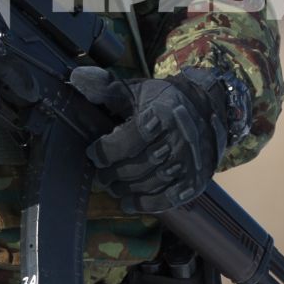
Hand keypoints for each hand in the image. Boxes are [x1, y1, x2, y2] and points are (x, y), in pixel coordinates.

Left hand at [69, 67, 231, 212]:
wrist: (208, 110)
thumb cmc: (164, 101)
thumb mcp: (137, 90)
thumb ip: (105, 87)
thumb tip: (75, 79)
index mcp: (162, 114)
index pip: (129, 139)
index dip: (106, 151)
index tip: (93, 154)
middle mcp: (179, 139)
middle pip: (137, 166)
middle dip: (113, 174)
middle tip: (101, 175)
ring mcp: (189, 163)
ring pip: (150, 184)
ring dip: (126, 189)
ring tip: (113, 186)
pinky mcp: (196, 180)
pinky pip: (168, 199)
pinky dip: (145, 204)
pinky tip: (129, 202)